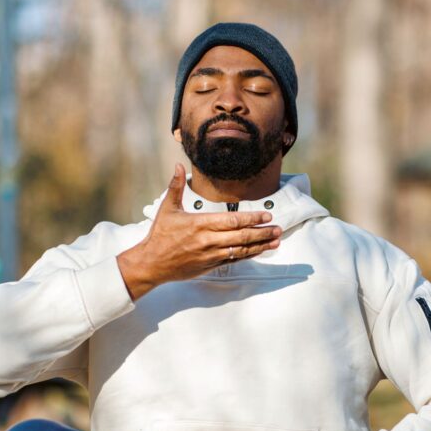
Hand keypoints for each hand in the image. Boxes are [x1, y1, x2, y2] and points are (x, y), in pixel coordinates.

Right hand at [116, 163, 281, 299]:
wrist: (152, 263)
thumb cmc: (160, 235)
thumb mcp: (167, 208)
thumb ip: (176, 186)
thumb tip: (176, 165)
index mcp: (200, 224)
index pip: (232, 221)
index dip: (252, 218)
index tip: (266, 215)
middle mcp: (208, 240)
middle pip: (242, 236)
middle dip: (262, 232)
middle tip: (278, 228)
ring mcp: (211, 255)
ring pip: (242, 249)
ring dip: (261, 245)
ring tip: (276, 240)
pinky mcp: (211, 265)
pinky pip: (235, 260)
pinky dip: (250, 255)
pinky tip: (261, 250)